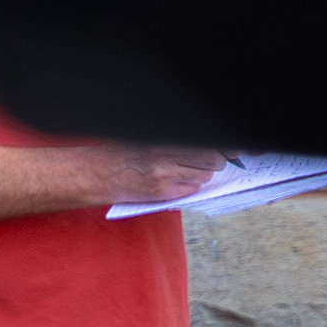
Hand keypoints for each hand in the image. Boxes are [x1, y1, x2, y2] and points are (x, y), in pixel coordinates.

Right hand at [89, 144, 222, 206]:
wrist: (95, 173)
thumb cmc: (119, 152)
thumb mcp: (145, 135)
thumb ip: (174, 138)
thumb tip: (210, 144)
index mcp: (164, 135)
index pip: (207, 141)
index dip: (223, 146)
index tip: (231, 149)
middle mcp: (166, 150)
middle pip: (212, 158)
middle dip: (215, 161)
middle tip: (209, 161)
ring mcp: (165, 172)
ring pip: (205, 175)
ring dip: (201, 173)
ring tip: (185, 171)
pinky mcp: (162, 191)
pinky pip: (191, 188)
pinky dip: (189, 185)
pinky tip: (175, 181)